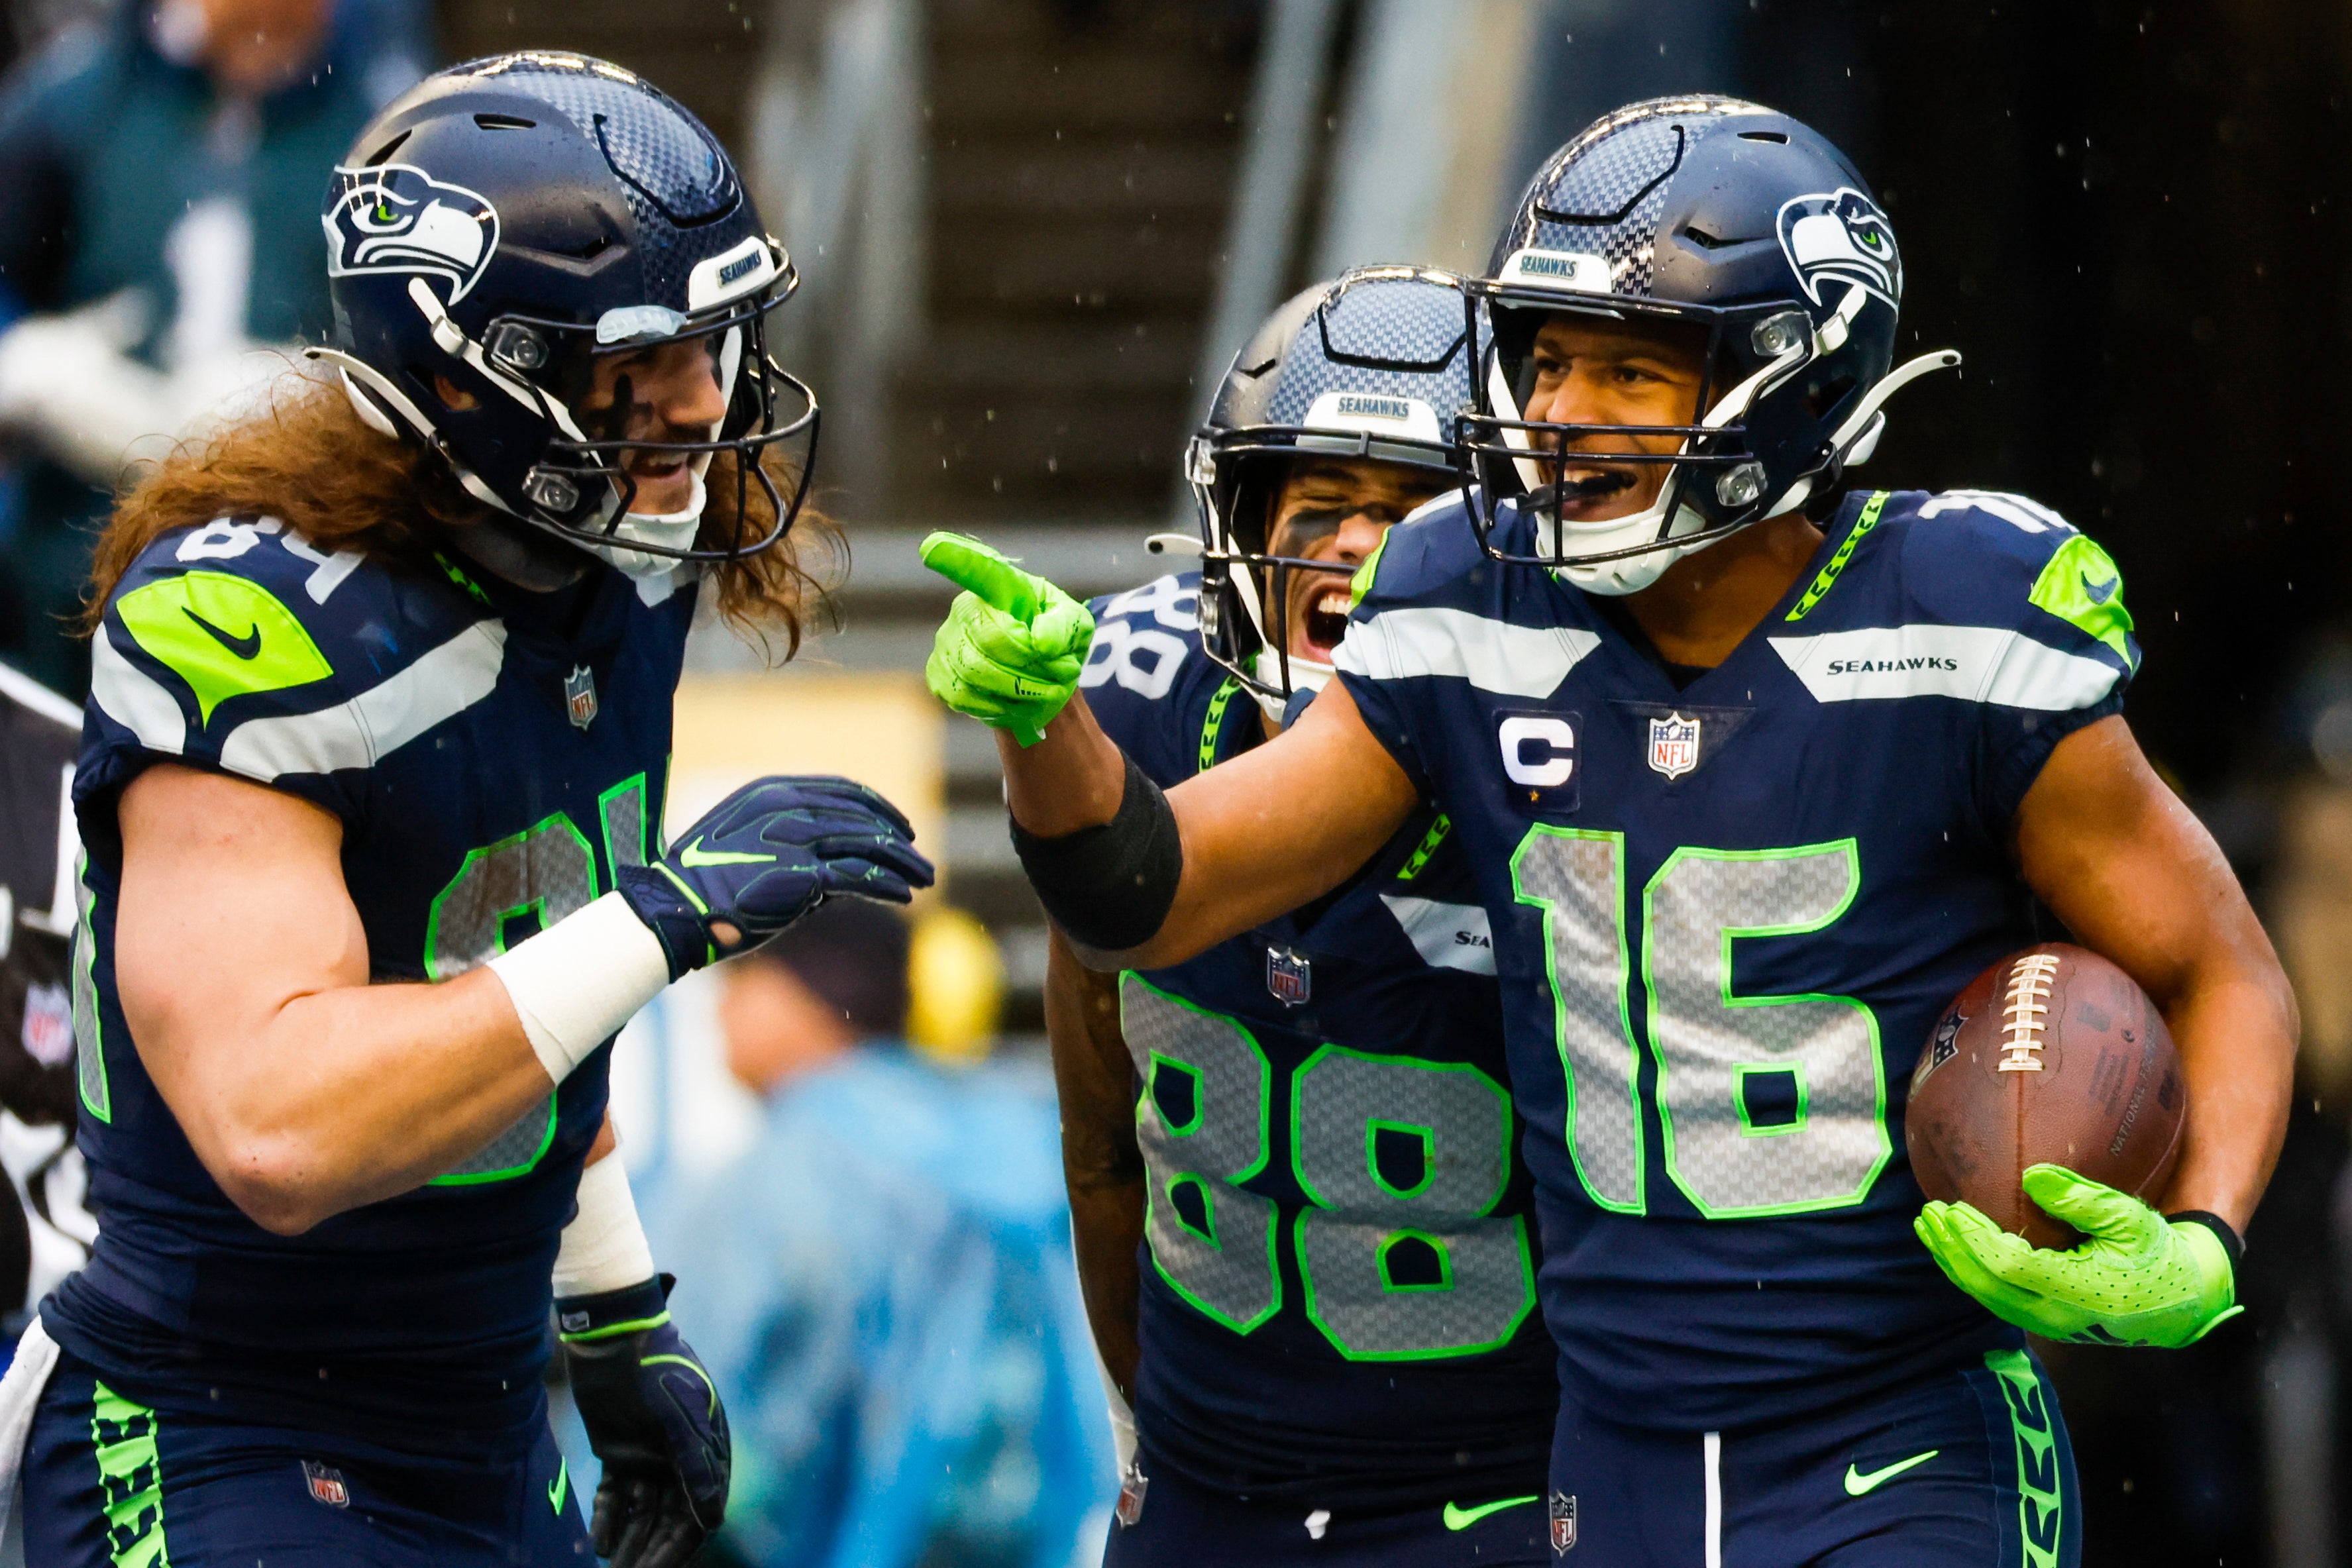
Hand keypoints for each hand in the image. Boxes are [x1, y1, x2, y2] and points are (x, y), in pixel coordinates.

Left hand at [560, 1276, 729, 1567]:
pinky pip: (614, 1495)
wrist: (612, 1336)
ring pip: (640, 1511)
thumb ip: (694, 1467)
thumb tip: (714, 1521)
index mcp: (705, 1449)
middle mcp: (678, 1457)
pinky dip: (607, 1518)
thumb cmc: (655, 1368)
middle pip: (669, 1517)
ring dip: (630, 1540)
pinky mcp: (617, 1450)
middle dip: (653, 1550)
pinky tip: (599, 1542)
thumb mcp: (678, 1417)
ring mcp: (647, 1455)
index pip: (700, 1511)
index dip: (683, 1546)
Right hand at [616, 776, 933, 978]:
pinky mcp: (803, 874)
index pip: (843, 791)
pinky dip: (887, 885)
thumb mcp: (747, 842)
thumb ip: (794, 844)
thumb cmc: (704, 882)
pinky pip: (860, 876)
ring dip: (903, 864)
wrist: (675, 907)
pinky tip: (904, 896)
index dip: (879, 808)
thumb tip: (844, 868)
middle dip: (898, 840)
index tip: (900, 827)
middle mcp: (788, 806)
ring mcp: (797, 838)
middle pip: (863, 816)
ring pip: (869, 844)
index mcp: (773, 791)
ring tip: (925, 879)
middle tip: (921, 860)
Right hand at [920, 531, 1094, 745]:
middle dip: (1029, 665)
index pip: (979, 570)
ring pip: (976, 671)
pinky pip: (961, 694)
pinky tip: (1010, 703)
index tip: (930, 548)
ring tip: (1042, 692)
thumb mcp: (1076, 629)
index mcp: (1003, 588)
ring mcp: (947, 640)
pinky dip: (993, 706)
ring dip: (1017, 690)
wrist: (1040, 683)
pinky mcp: (939, 673)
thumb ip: (1062, 627)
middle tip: (1059, 675)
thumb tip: (1040, 644)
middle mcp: (967, 608)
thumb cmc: (1059, 644)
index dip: (955, 559)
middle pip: (990, 639)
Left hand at [1914, 1163, 2241, 1346]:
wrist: (2182, 1301)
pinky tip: (1956, 1252)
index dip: (1975, 1240)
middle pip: (1988, 1286)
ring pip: (1988, 1298)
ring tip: (1929, 1229)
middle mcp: (2058, 1316)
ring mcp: (2051, 1325)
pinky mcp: (2047, 1323)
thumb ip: (2082, 1200)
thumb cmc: (2158, 1253)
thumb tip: (2031, 1175)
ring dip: (1953, 1263)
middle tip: (1928, 1213)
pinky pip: (1998, 1301)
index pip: (2010, 1268)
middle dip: (1952, 1249)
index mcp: (2080, 1292)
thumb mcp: (2131, 1220)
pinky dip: (1971, 1275)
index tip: (1952, 1208)